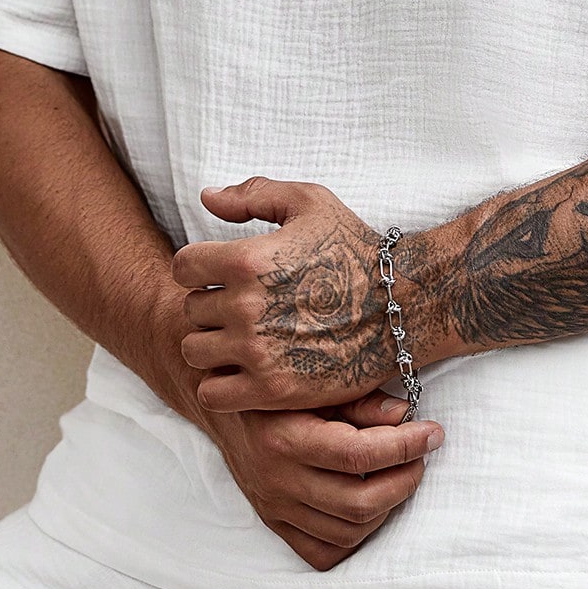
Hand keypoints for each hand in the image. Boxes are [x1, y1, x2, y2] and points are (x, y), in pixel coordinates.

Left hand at [171, 175, 397, 412]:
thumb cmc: (356, 250)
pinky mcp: (273, 390)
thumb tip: (206, 197)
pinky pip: (213, 394)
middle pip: (191, 310)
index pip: (183, 266)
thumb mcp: (310, 203)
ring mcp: (258, 352)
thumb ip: (253, 194)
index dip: (200, 267)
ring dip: (214, 345)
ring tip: (242, 340)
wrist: (404, 307)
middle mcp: (246, 307)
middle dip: (212, 306)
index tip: (222, 274)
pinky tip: (247, 371)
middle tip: (243, 308)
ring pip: (196, 352)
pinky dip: (223, 385)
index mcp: (247, 260)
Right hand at [203, 387, 445, 571]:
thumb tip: (406, 417)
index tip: (432, 433)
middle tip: (419, 458)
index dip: (405, 446)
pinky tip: (368, 507)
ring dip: (386, 509)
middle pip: (358, 504)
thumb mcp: (316, 385)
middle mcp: (277, 480)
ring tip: (397, 477)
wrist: (225, 412)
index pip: (358, 455)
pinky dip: (354, 538)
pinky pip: (323, 553)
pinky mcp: (275, 524)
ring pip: (348, 533)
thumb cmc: (279, 392)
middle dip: (404, 482)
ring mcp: (275, 508)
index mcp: (285, 438)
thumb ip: (361, 401)